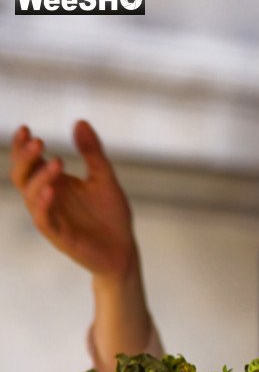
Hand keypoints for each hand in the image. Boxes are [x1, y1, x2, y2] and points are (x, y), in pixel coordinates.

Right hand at [10, 120, 137, 280]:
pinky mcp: (58, 236)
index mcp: (54, 184)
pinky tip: (52, 191)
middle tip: (39, 142)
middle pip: (22, 176)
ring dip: (40, 178)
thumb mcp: (104, 178)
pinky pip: (44, 220)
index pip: (30, 162)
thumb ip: (92, 153)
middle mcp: (47, 199)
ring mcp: (50, 217)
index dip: (23, 147)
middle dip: (26, 158)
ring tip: (57, 163)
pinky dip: (44, 205)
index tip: (26, 129)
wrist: (123, 249)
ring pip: (30, 196)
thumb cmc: (111, 215)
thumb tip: (80, 121)